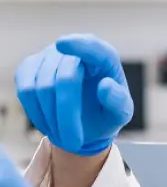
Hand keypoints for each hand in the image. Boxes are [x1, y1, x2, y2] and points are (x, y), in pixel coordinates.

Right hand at [15, 34, 132, 155]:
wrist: (83, 123)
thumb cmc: (105, 114)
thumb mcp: (120, 113)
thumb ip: (118, 101)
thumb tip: (105, 85)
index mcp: (104, 58)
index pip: (93, 47)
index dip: (79, 45)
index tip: (63, 44)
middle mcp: (75, 51)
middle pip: (64, 79)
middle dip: (67, 114)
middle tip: (73, 142)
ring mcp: (50, 56)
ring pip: (41, 86)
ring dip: (51, 117)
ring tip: (64, 134)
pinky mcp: (30, 67)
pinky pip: (25, 89)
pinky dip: (35, 111)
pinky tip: (48, 123)